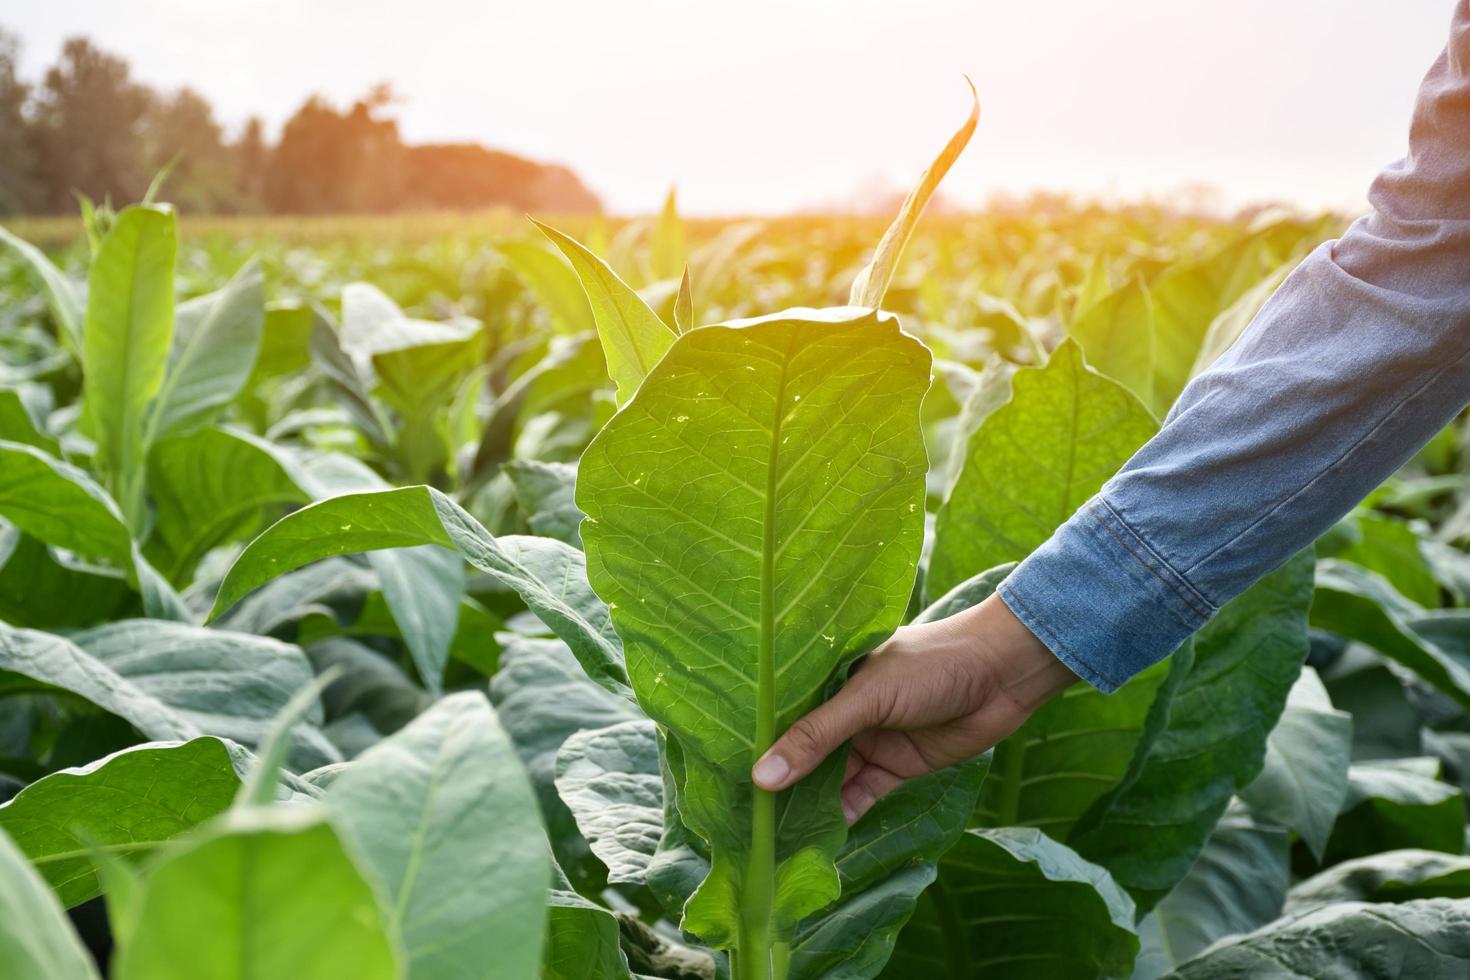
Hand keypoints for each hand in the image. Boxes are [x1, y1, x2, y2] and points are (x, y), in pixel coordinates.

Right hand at [751, 593, 1077, 824]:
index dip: (756, 742)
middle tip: (741, 818)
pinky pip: (861, 797)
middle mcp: (844, 710)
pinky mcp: (896, 768)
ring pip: (829, 779)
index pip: (783, 714)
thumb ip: (817, 736)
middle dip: (779, 782)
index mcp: (830, 678)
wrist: (1002, 674)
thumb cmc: (932, 665)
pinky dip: (843, 817)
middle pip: (803, 752)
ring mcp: (869, 740)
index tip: (721, 775)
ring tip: (772, 836)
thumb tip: (763, 778)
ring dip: (808, 805)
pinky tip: (818, 841)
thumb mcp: (868, 696)